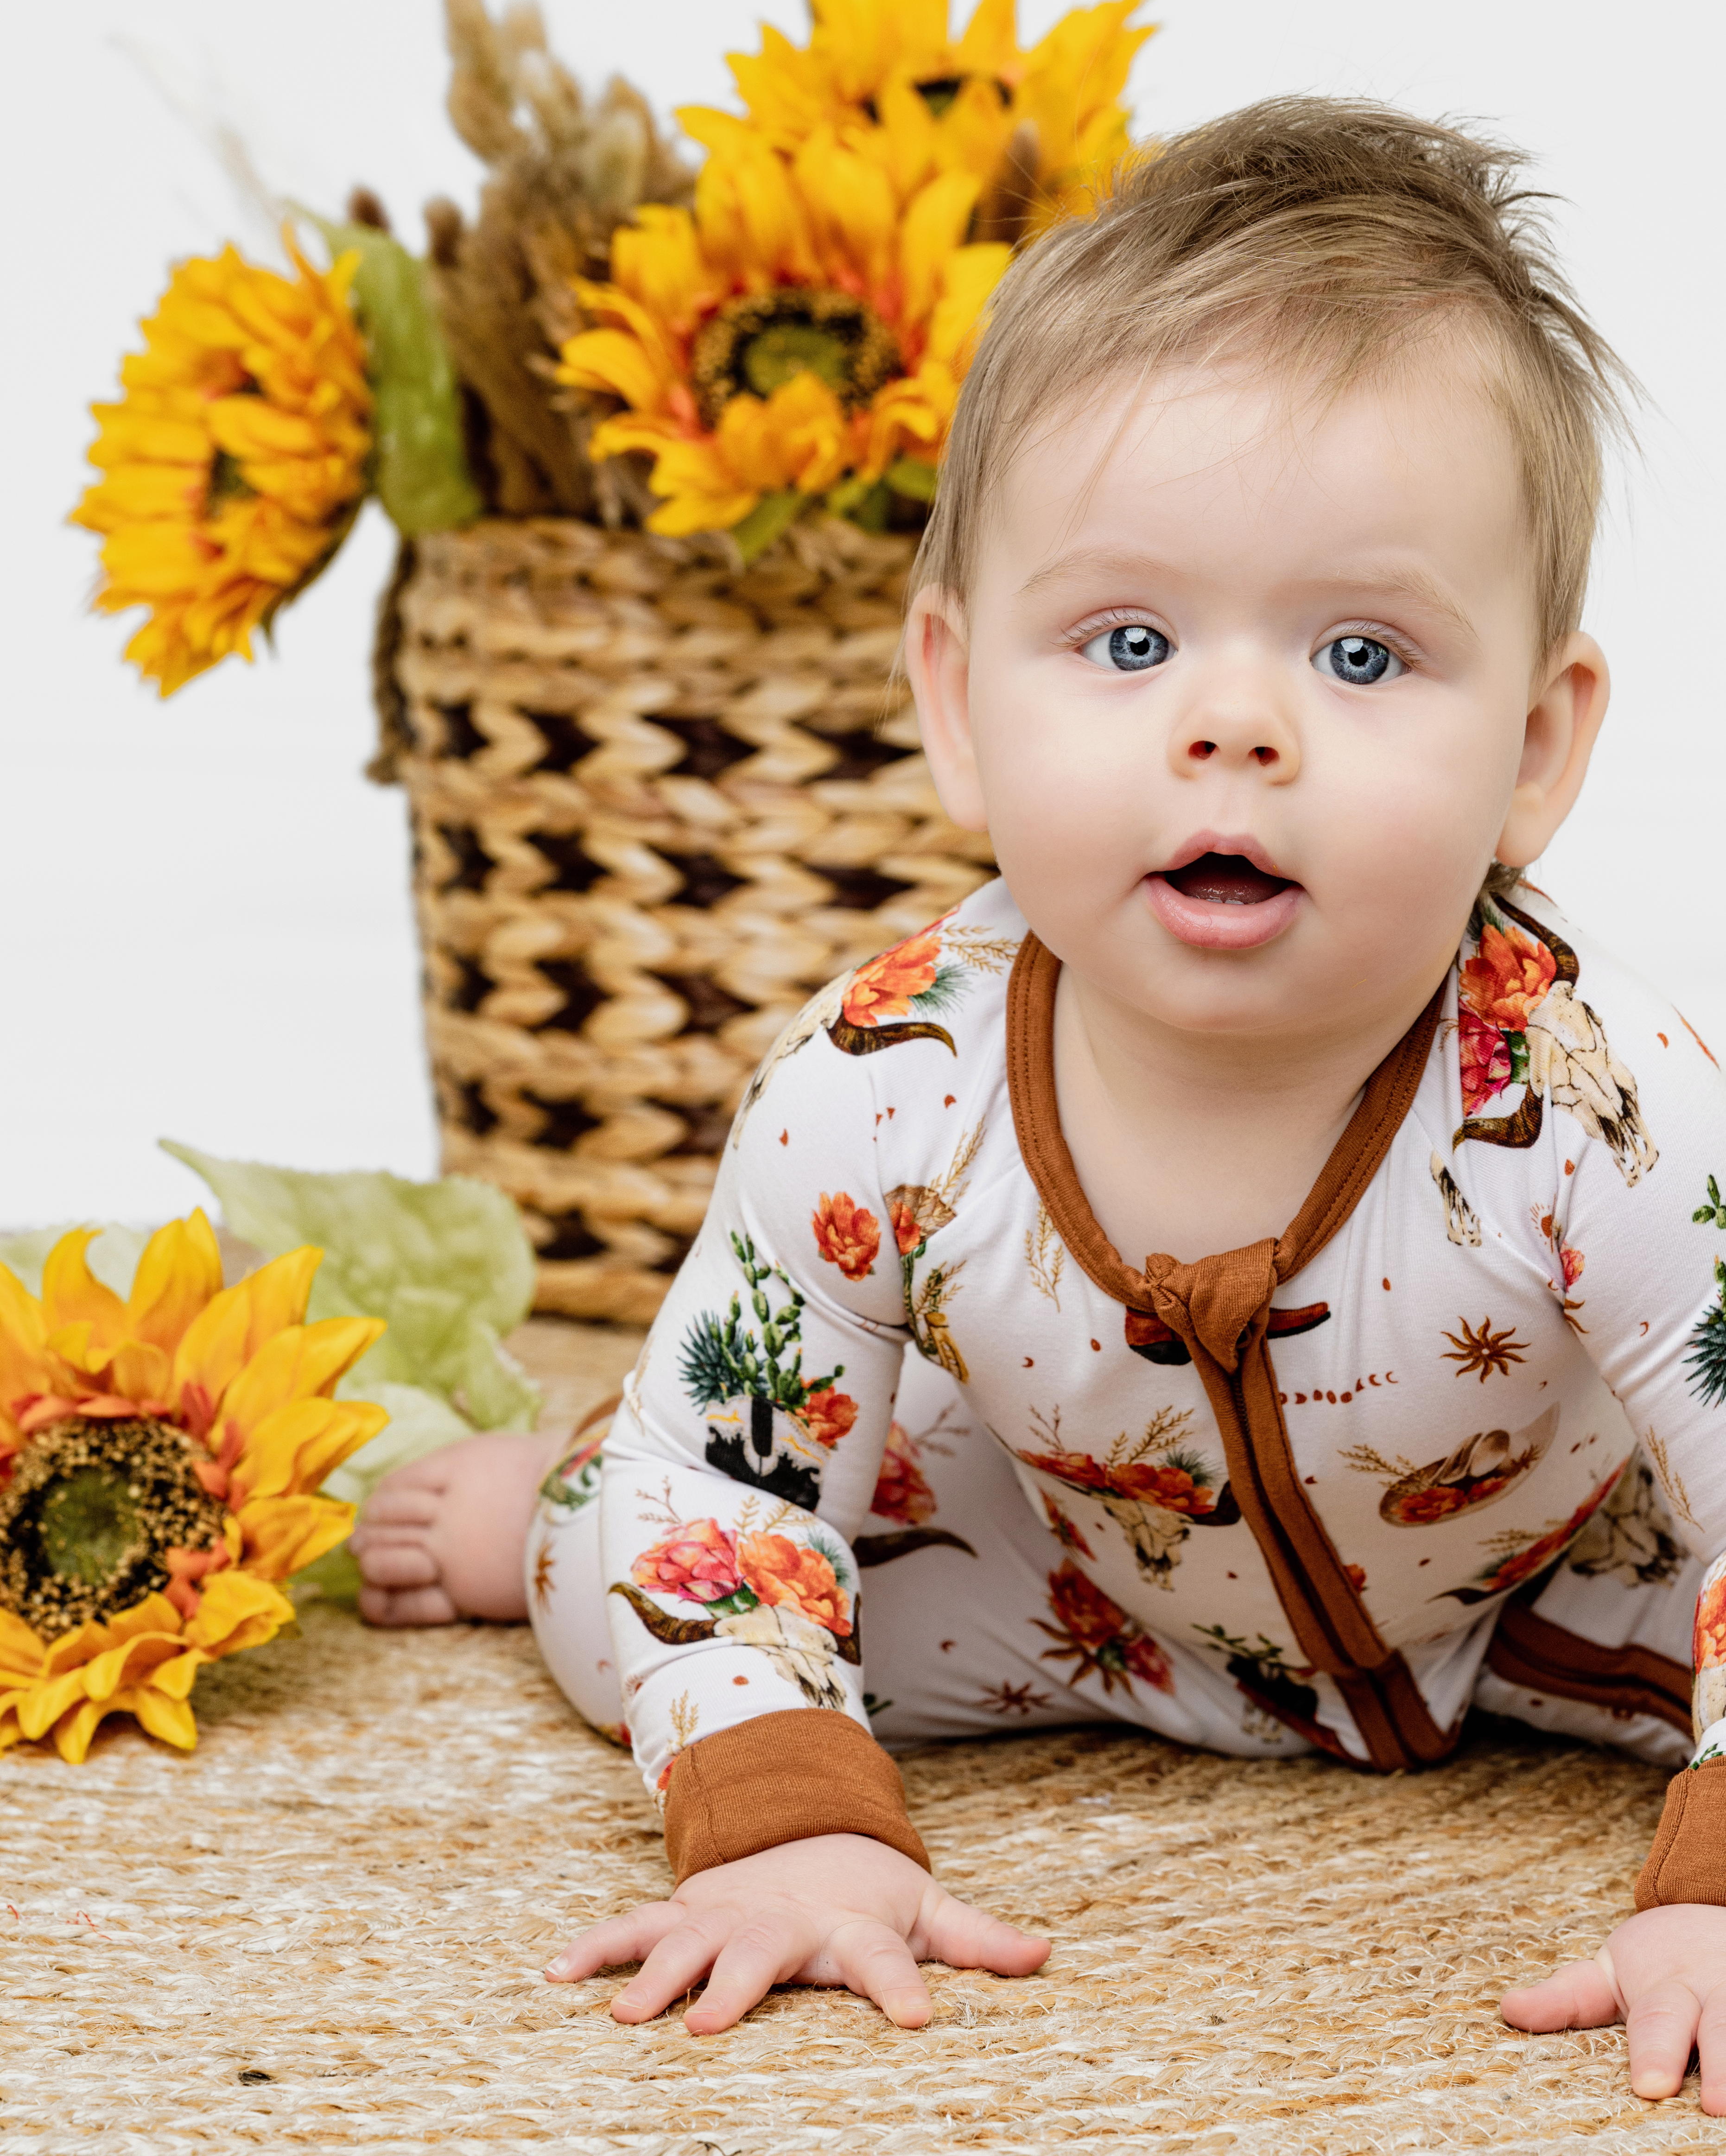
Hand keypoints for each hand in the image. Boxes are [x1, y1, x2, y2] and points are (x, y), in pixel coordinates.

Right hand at [544, 1831, 1049, 2032]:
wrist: (804, 1836)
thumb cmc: (868, 1894)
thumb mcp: (927, 1911)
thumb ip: (978, 1939)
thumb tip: (1046, 1953)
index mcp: (852, 1930)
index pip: (888, 1960)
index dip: (905, 1986)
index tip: (917, 2020)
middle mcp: (783, 1923)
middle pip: (761, 1955)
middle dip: (734, 1986)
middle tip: (705, 2024)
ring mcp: (727, 1916)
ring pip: (685, 1943)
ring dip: (651, 1976)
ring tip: (623, 2014)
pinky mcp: (686, 1913)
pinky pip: (632, 1929)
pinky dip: (593, 1949)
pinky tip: (554, 1974)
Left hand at [1501, 1903, 1725, 2110]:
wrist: (1720, 1919)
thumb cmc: (1661, 1964)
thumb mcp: (1612, 1972)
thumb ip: (1565, 1998)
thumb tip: (1507, 2012)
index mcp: (1670, 1986)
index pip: (1659, 2020)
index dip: (1654, 2052)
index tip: (1647, 2087)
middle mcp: (1718, 1994)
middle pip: (1719, 2031)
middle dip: (1720, 2067)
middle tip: (1714, 2107)